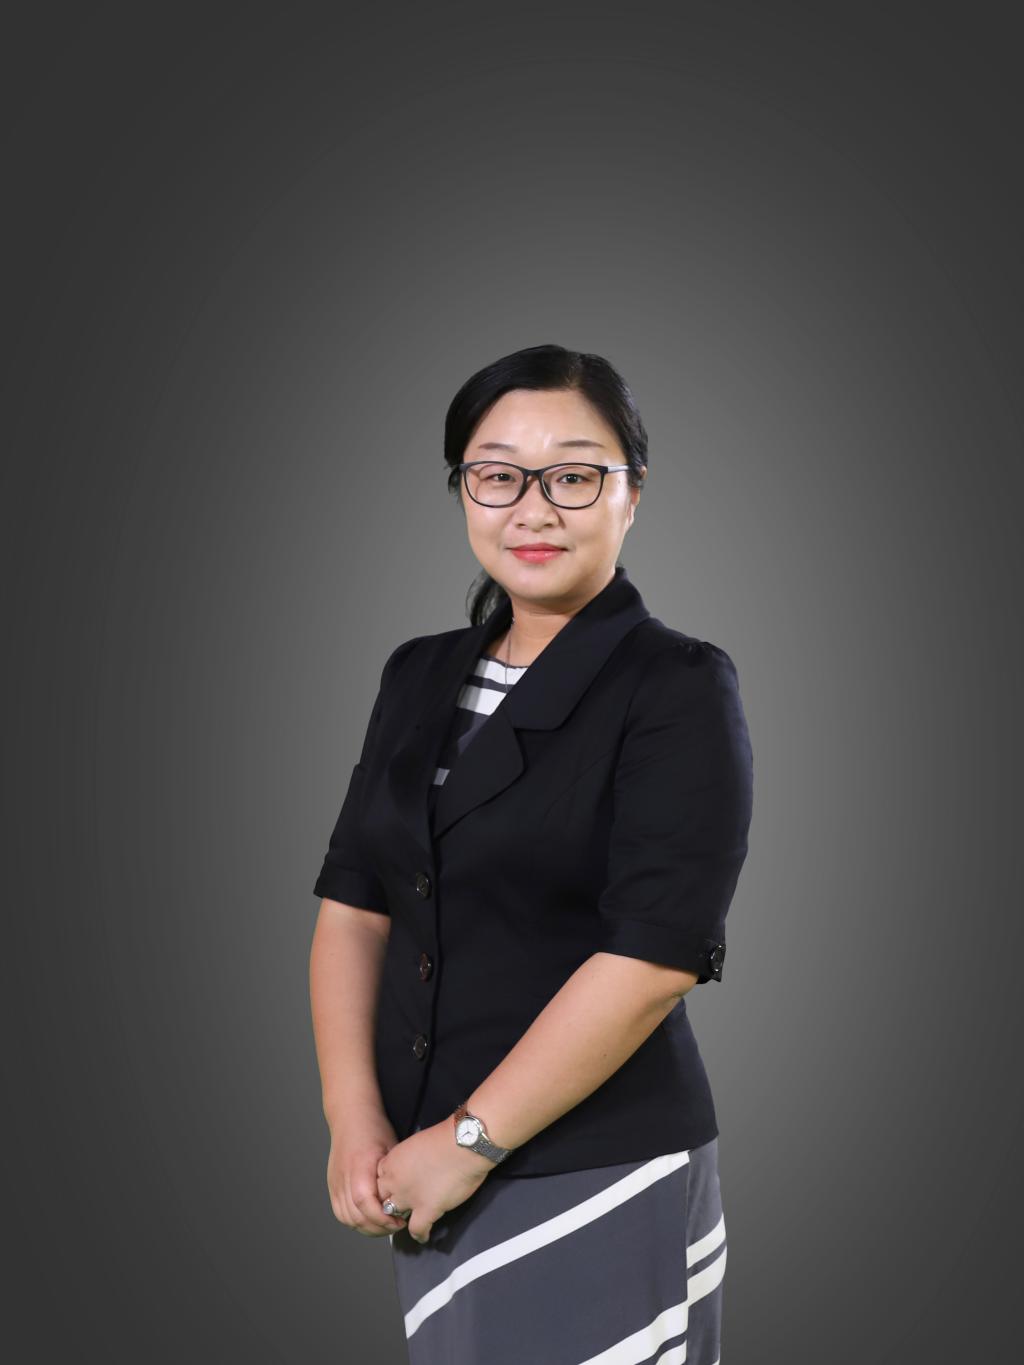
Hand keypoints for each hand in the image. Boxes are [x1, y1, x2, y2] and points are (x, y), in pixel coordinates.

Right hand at [326, 1110, 410, 1237]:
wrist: (351, 1117)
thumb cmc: (374, 1129)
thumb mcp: (391, 1149)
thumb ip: (394, 1176)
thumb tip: (406, 1200)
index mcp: (360, 1166)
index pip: (365, 1202)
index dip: (381, 1218)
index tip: (398, 1221)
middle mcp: (344, 1176)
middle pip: (356, 1216)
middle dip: (378, 1228)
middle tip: (396, 1226)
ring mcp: (335, 1182)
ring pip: (347, 1218)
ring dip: (367, 1227)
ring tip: (384, 1225)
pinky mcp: (332, 1185)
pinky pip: (340, 1213)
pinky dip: (354, 1221)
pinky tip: (369, 1219)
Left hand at [376, 1118, 495, 1243]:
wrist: (464, 1144)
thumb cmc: (446, 1138)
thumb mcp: (417, 1142)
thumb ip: (410, 1158)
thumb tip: (415, 1167)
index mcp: (393, 1161)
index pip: (378, 1179)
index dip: (388, 1184)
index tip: (396, 1187)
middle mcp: (395, 1180)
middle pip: (383, 1198)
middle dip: (390, 1201)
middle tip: (401, 1204)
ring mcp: (409, 1197)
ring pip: (395, 1215)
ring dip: (401, 1218)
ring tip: (409, 1220)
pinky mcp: (427, 1210)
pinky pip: (416, 1229)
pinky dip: (420, 1234)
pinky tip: (423, 1236)